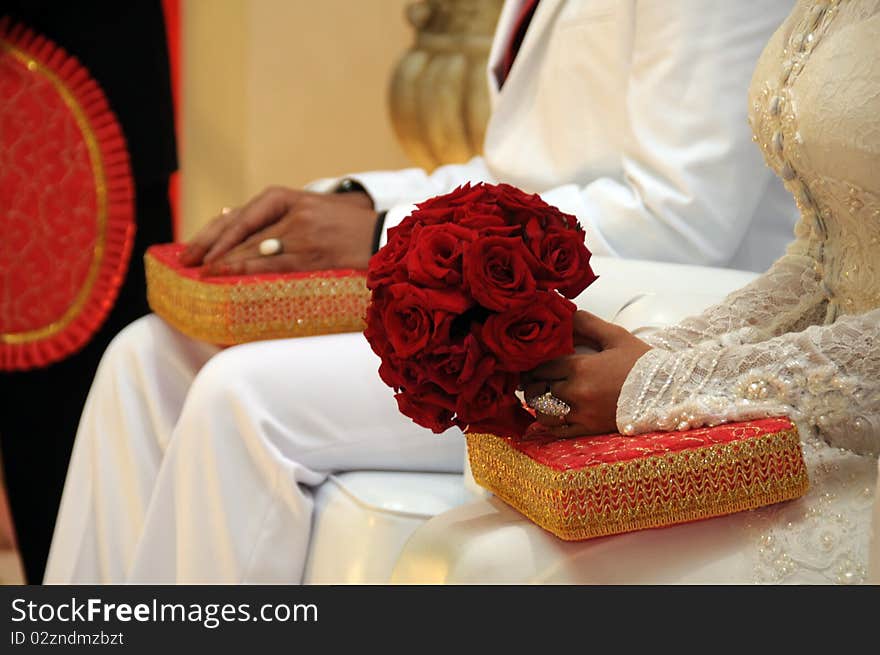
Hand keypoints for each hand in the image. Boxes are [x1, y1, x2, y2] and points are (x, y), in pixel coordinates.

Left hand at [180, 186, 376, 273]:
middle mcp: (292, 211)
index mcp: (288, 197)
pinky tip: (229, 279)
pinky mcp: (312, 254)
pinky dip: (246, 272)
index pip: (240, 215)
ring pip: (252, 249)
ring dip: (224, 264)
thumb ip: (271, 214)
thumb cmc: (345, 228)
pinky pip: (271, 266)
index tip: (192, 251)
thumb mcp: (309, 209)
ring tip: (203, 276)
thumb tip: (225, 216)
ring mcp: (301, 232)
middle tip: (188, 265)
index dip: (212, 234)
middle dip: (211, 249)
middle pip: (240, 231)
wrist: (384, 238)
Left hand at [521, 310, 650, 437]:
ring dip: (540, 405)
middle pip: (539, 389)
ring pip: (543, 412)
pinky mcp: (589, 429)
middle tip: (534, 380)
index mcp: (580, 367)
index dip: (534, 365)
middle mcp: (576, 391)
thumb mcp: (616, 336)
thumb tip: (568, 313)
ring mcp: (582, 413)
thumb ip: (588, 324)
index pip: (541, 366)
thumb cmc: (643, 364)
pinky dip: (551, 423)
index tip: (533, 364)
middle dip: (535, 384)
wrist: (667, 392)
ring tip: (545, 398)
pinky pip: (558, 430)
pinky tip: (554, 415)